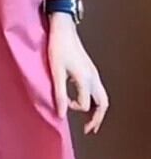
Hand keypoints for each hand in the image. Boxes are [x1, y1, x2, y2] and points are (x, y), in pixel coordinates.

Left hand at [48, 13, 108, 133]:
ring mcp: (93, 73)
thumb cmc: (58, 48)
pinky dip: (94, 100)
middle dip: (97, 118)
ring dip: (97, 109)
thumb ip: (59, 94)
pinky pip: (97, 89)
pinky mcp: (90, 69)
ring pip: (102, 97)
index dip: (74, 108)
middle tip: (88, 129)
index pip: (86, 105)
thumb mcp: (56, 72)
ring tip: (89, 119)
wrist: (63, 29)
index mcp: (85, 79)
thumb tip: (61, 114)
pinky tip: (82, 99)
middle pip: (102, 104)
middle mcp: (93, 77)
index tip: (63, 104)